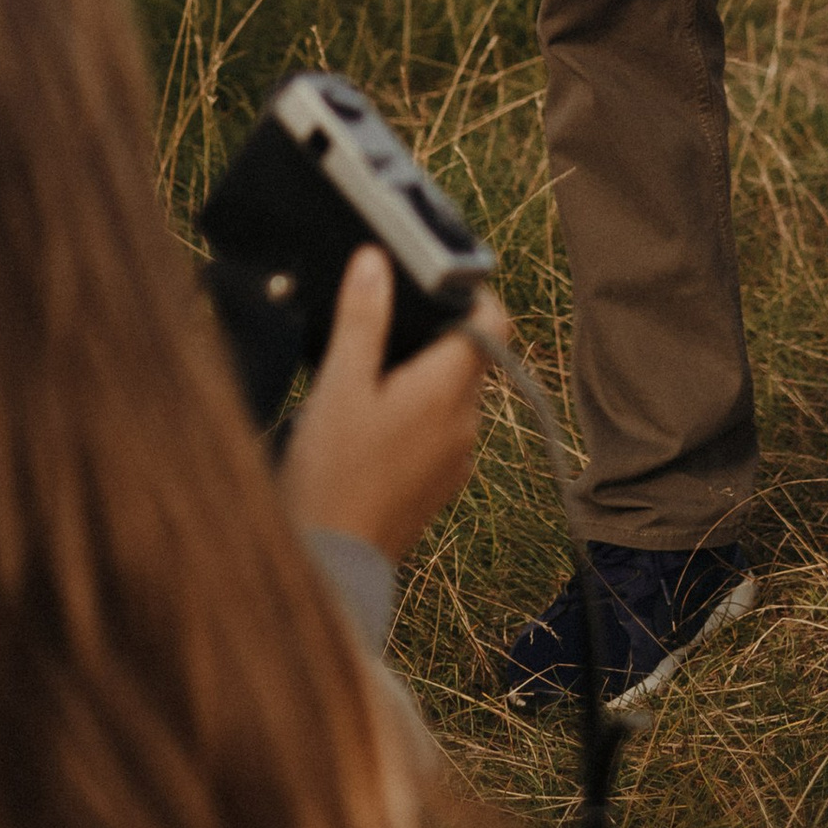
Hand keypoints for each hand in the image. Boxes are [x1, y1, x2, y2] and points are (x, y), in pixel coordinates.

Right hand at [277, 245, 502, 562]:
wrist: (332, 567)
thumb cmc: (333, 474)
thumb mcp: (339, 385)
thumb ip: (362, 319)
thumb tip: (377, 260)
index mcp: (448, 390)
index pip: (495, 322)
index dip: (471, 294)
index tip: (431, 283)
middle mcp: (465, 423)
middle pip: (471, 355)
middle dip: (433, 332)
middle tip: (381, 322)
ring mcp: (456, 459)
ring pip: (453, 393)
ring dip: (421, 375)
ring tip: (365, 374)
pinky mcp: (439, 485)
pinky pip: (441, 429)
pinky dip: (416, 412)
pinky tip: (369, 422)